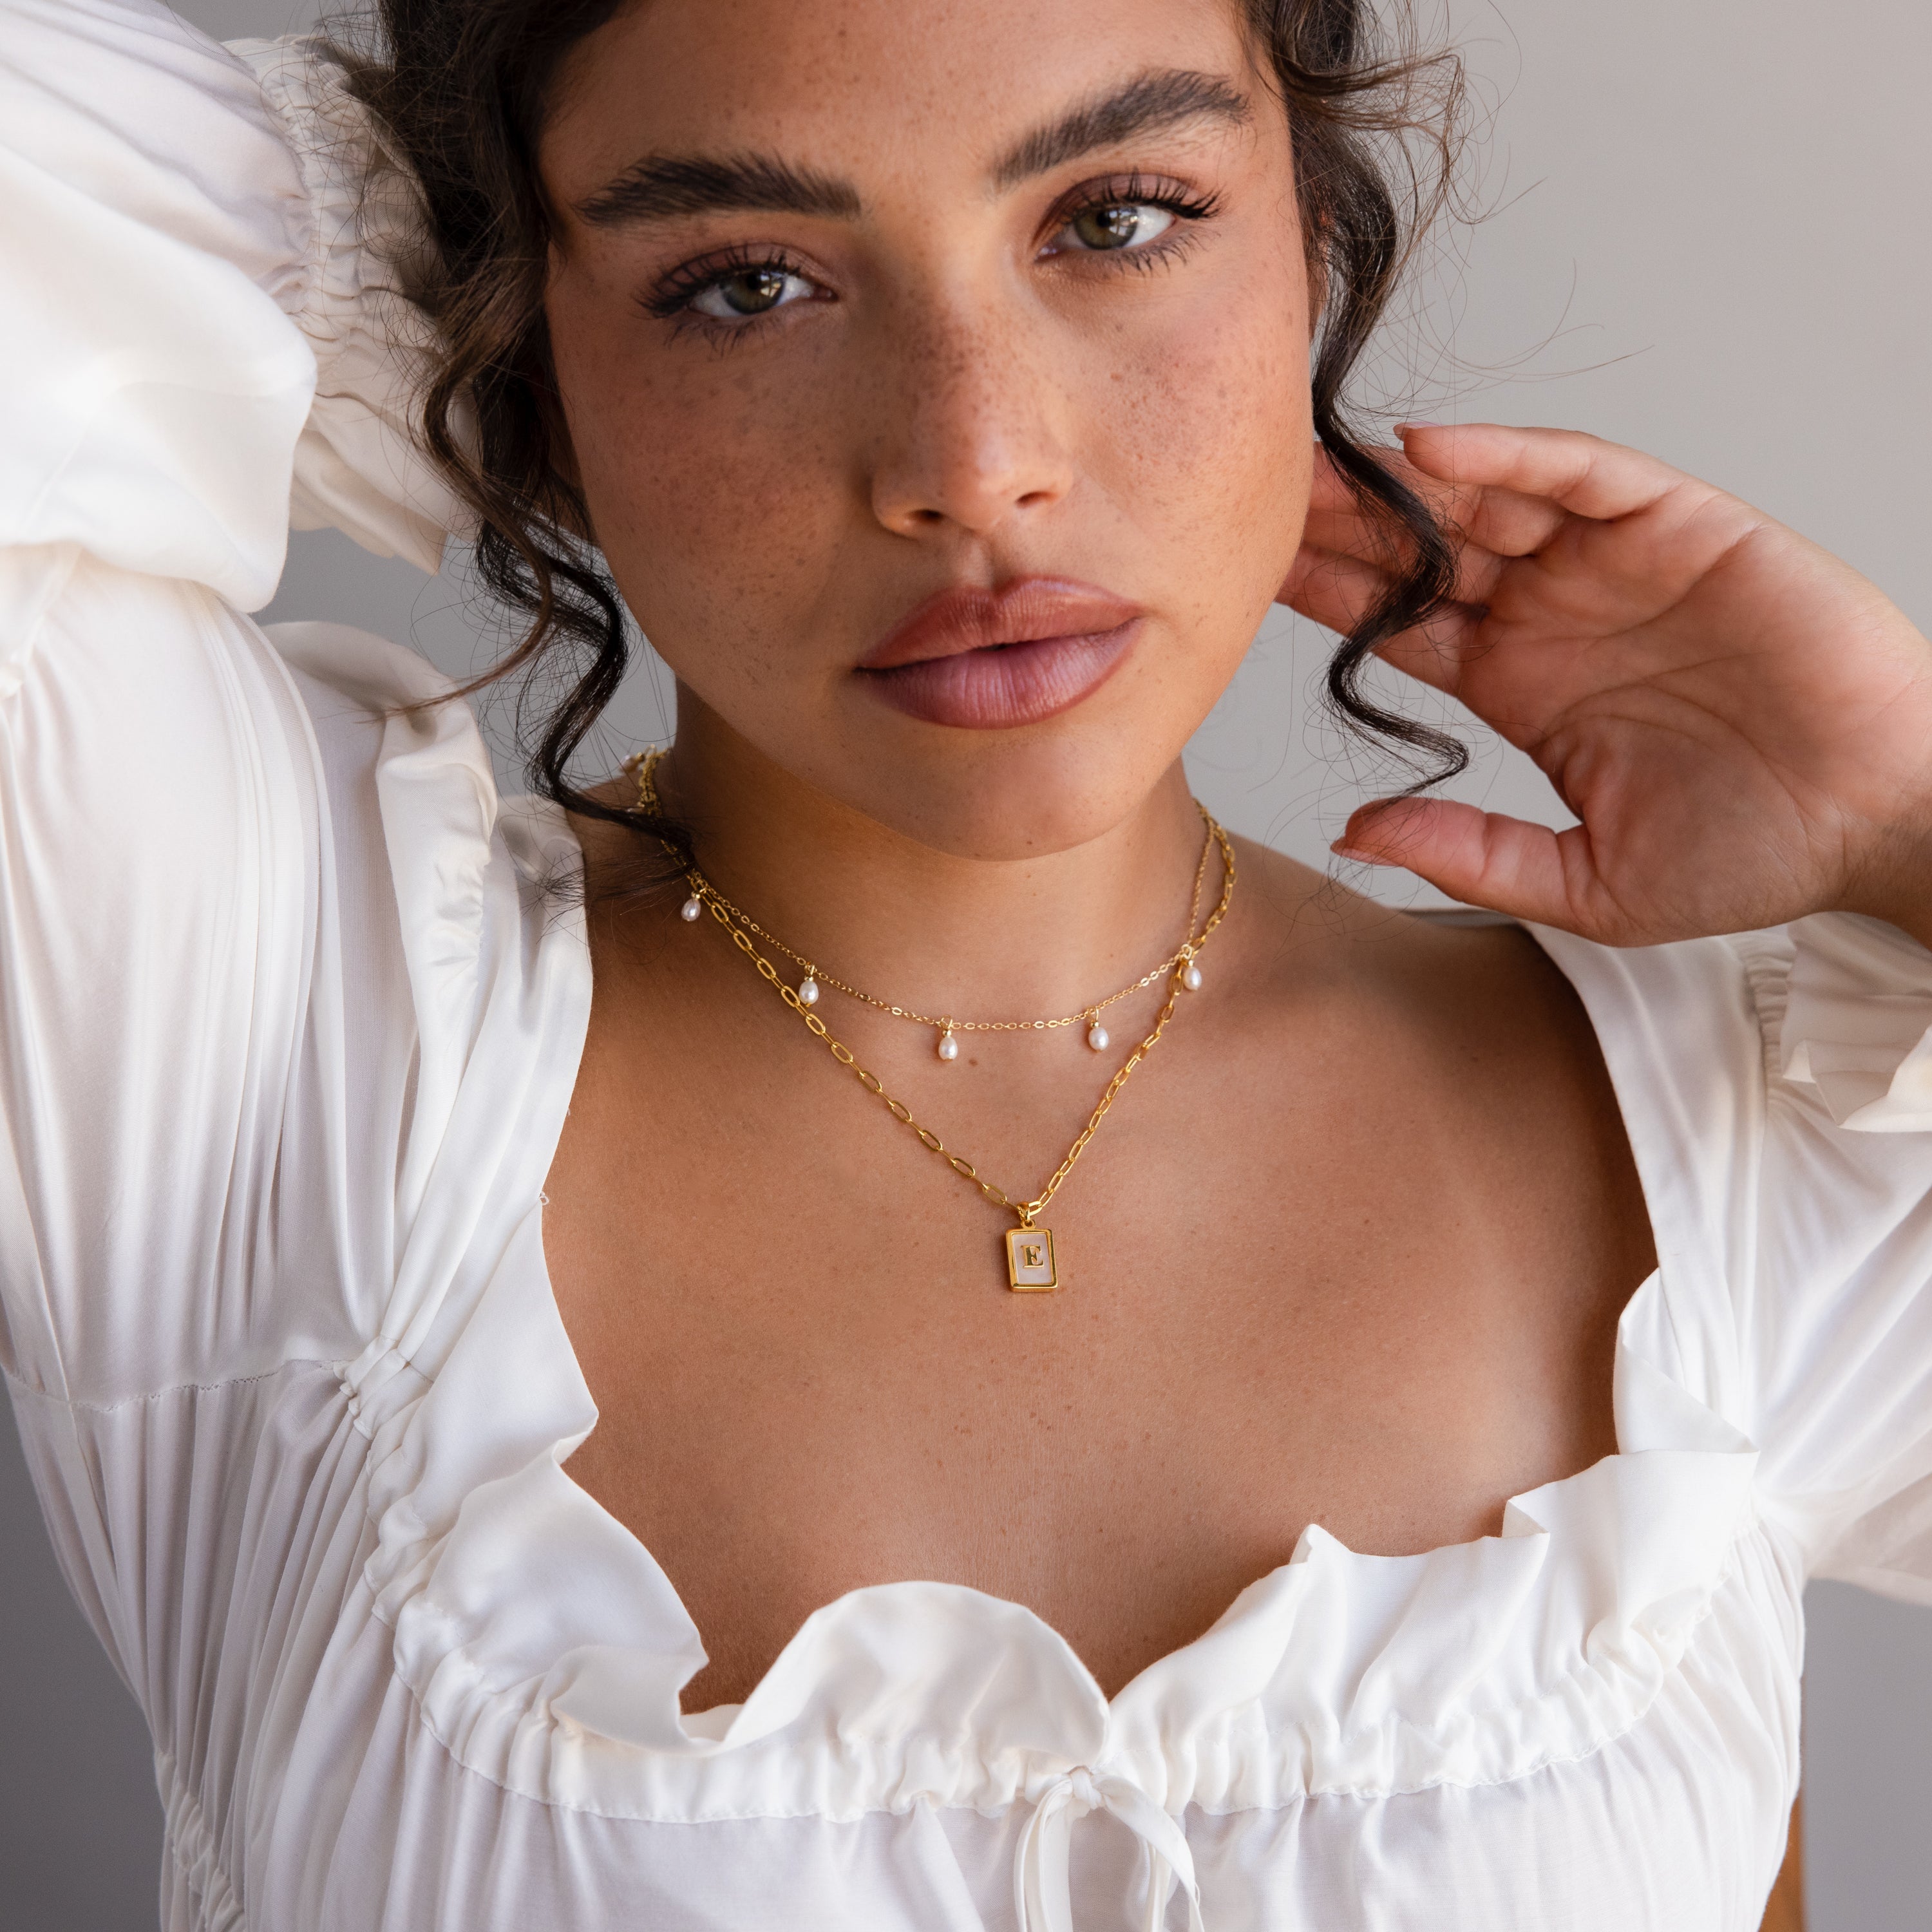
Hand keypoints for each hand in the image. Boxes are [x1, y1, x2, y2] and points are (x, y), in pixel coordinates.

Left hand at [1282, 424, 1931, 948]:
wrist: (1881, 824)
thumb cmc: (1751, 854)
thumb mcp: (1583, 881)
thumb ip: (1466, 852)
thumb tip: (1352, 836)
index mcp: (1518, 687)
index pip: (1396, 627)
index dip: (1322, 600)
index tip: (1236, 583)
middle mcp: (1552, 615)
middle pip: (1420, 554)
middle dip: (1339, 528)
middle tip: (1245, 501)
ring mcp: (1613, 566)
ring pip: (1486, 503)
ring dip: (1401, 486)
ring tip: (1314, 469)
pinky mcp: (1682, 526)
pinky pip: (1582, 475)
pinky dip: (1511, 457)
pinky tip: (1429, 455)